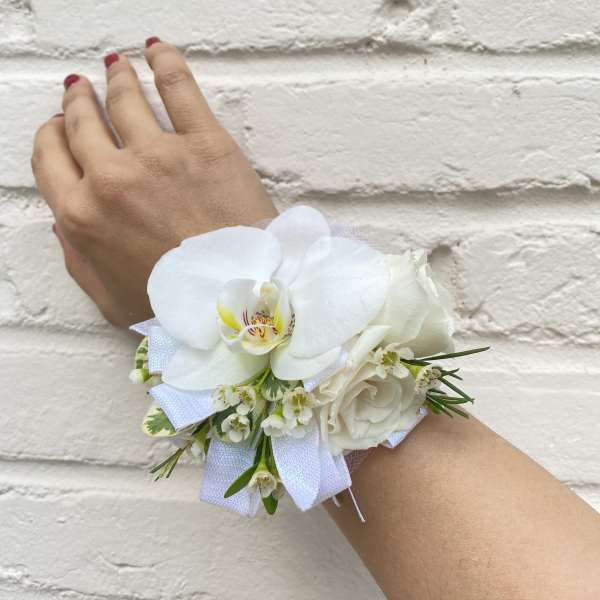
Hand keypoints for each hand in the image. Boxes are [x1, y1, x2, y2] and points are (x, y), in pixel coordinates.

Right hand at [31, 38, 276, 327]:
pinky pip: (178, 86)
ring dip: (115, 78)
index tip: (60, 126)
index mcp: (83, 216)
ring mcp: (159, 155)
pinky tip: (155, 51)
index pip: (51, 159)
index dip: (53, 136)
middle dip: (79, 102)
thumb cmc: (178, 306)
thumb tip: (66, 225)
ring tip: (115, 66)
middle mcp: (112, 178)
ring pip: (125, 99)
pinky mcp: (206, 143)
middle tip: (83, 89)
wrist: (238, 298)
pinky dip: (164, 62)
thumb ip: (79, 260)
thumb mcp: (110, 299)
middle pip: (84, 123)